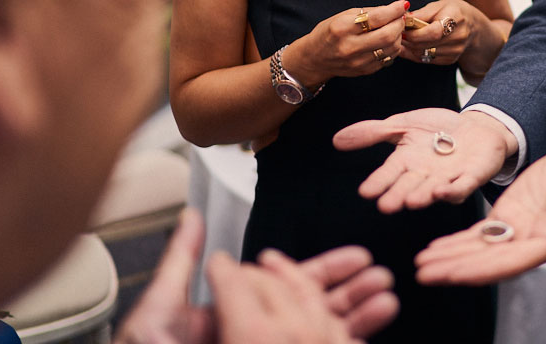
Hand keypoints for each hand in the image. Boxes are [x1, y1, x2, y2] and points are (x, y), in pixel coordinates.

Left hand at [114, 209, 398, 343]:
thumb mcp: (160, 309)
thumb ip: (183, 262)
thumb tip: (192, 215)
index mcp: (236, 317)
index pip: (291, 288)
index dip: (328, 271)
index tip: (358, 257)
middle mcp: (256, 338)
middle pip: (315, 311)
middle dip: (352, 293)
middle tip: (383, 278)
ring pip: (321, 335)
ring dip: (357, 319)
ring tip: (386, 302)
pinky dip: (347, 343)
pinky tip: (363, 338)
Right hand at [283, 1, 409, 85]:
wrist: (315, 59)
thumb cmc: (330, 33)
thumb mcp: (343, 16)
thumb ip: (369, 12)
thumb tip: (395, 9)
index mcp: (342, 28)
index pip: (376, 18)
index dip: (394, 10)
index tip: (403, 4)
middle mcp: (350, 47)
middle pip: (388, 36)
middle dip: (400, 24)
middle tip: (400, 18)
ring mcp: (358, 62)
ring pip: (392, 48)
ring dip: (399, 36)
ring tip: (394, 28)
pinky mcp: (365, 71)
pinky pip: (389, 58)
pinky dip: (393, 47)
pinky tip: (388, 41)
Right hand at [334, 108, 512, 211]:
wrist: (476, 128)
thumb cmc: (437, 129)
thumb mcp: (403, 125)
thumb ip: (373, 132)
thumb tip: (336, 140)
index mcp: (407, 162)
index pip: (389, 173)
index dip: (379, 182)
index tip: (365, 192)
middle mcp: (424, 175)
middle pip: (409, 186)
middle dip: (399, 195)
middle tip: (387, 205)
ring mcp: (448, 178)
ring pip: (433, 190)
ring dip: (424, 196)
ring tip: (412, 201)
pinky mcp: (471, 178)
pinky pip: (462, 186)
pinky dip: (453, 190)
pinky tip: (442, 191)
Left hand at [401, 0, 504, 75]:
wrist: (474, 27)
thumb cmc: (453, 12)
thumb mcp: (440, 5)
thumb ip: (421, 14)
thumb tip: (402, 19)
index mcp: (456, 18)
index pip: (434, 32)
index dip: (415, 33)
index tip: (402, 28)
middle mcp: (459, 37)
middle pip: (427, 44)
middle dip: (408, 40)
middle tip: (397, 33)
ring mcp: (456, 51)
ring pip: (424, 54)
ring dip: (409, 48)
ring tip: (403, 38)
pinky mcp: (450, 60)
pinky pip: (426, 60)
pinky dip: (415, 54)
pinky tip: (411, 46)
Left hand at [414, 139, 545, 285]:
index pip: (513, 261)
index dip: (482, 268)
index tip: (454, 273)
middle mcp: (532, 243)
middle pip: (489, 262)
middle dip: (456, 268)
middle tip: (424, 273)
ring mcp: (520, 232)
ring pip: (480, 252)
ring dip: (451, 259)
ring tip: (421, 264)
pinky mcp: (511, 217)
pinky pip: (481, 236)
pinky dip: (458, 243)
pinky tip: (436, 249)